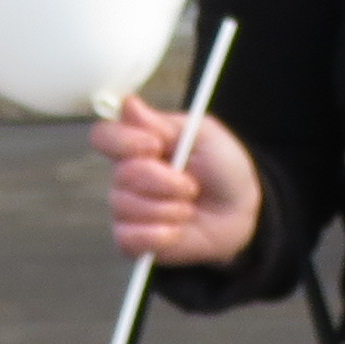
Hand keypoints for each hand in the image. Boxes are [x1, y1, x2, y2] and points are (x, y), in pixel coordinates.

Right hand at [89, 96, 260, 266]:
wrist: (240, 212)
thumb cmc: (223, 169)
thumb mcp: (204, 135)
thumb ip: (165, 124)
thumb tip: (127, 104)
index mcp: (138, 145)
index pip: (104, 136)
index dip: (123, 141)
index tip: (156, 146)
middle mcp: (126, 175)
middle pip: (121, 176)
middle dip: (163, 182)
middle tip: (191, 186)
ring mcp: (127, 208)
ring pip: (125, 207)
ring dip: (168, 210)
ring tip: (188, 209)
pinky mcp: (133, 239)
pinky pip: (127, 238)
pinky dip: (157, 236)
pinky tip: (176, 231)